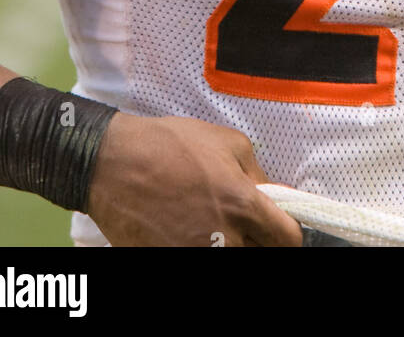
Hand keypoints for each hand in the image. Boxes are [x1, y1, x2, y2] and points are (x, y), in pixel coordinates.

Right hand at [86, 112, 303, 246]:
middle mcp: (225, 239)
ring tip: (213, 223)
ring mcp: (197, 256)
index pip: (288, 239)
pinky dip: (201, 247)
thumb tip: (274, 197)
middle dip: (258, 239)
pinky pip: (201, 259)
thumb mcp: (228, 142)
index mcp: (243, 205)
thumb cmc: (172, 145)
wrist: (115, 164)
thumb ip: (259, 174)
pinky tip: (189, 229)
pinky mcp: (171, 262)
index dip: (288, 231)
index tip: (279, 225)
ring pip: (232, 258)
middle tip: (244, 221)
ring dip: (231, 245)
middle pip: (262, 254)